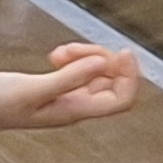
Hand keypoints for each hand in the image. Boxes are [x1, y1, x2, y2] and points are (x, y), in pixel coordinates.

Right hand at [0, 45, 139, 132]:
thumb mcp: (31, 89)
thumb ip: (68, 78)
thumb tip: (103, 65)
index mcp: (74, 111)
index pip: (122, 100)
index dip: (130, 77)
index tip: (123, 52)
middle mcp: (75, 106)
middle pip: (111, 82)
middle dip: (101, 60)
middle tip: (75, 51)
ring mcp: (66, 98)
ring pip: (95, 74)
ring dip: (86, 56)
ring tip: (61, 52)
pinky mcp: (55, 89)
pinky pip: (79, 72)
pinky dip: (74, 59)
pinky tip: (57, 56)